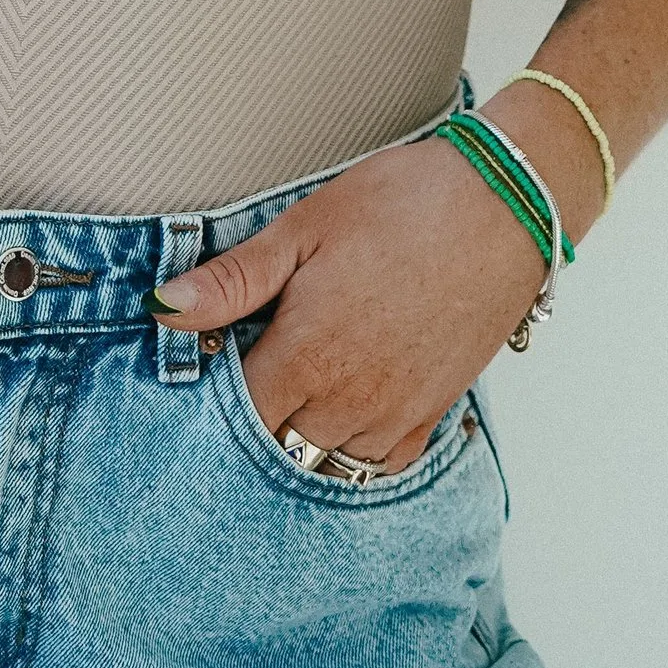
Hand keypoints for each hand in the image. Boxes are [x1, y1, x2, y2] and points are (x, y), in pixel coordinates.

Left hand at [151, 126, 547, 469]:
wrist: (504, 205)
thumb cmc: (404, 203)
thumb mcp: (307, 226)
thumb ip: (234, 279)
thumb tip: (164, 309)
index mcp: (306, 356)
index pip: (234, 415)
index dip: (214, 391)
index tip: (214, 357)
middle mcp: (347, 401)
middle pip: (274, 444)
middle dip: (255, 414)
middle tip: (257, 361)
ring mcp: (394, 414)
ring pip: (324, 461)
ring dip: (301, 433)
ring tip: (299, 379)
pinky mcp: (432, 413)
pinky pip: (378, 464)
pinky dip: (353, 447)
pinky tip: (345, 403)